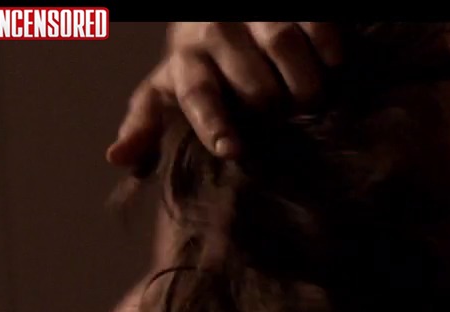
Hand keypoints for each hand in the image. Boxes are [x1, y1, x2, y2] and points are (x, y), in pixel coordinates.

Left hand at [106, 22, 343, 173]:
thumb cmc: (200, 60)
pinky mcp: (289, 3)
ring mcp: (253, 14)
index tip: (231, 151)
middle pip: (253, 82)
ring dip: (306, 85)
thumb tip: (117, 158)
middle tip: (286, 120)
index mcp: (186, 61)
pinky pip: (313, 25)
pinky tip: (331, 64)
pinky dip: (327, 48)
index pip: (198, 95)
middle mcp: (214, 32)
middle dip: (275, 109)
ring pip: (283, 47)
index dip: (214, 123)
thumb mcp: (167, 87)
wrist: (222, 11)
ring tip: (312, 101)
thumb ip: (146, 123)